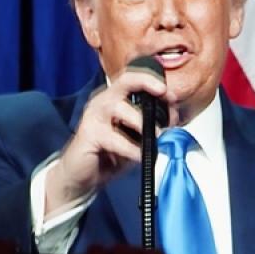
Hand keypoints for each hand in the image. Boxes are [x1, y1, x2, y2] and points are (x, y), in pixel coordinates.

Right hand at [45, 66, 177, 215]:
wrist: (81, 175)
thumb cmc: (109, 154)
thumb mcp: (135, 138)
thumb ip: (151, 126)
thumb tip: (173, 119)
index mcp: (114, 98)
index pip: (133, 78)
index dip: (153, 81)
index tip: (172, 96)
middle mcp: (103, 101)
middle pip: (125, 80)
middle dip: (146, 82)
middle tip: (164, 93)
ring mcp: (94, 116)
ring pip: (118, 107)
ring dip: (141, 121)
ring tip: (155, 138)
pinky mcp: (88, 134)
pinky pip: (114, 138)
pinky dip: (132, 149)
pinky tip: (141, 156)